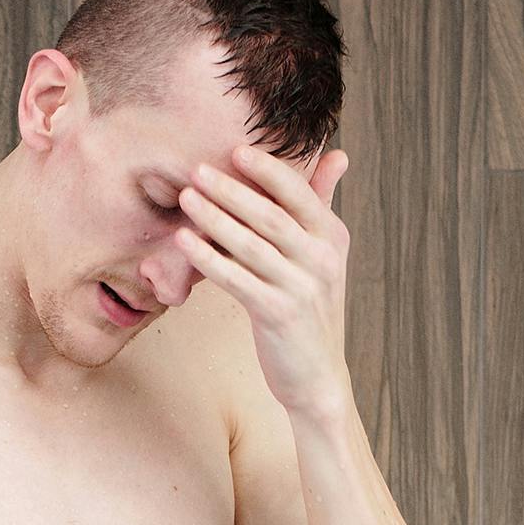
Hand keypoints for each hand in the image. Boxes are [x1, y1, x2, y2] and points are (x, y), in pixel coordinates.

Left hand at [177, 136, 352, 414]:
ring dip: (215, 219)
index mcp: (331, 237)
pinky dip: (209, 259)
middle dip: (232, 190)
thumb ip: (321, 204)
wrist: (316, 374)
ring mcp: (302, 288)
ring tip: (186, 198)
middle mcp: (322, 259)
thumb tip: (338, 155)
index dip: (268, 170)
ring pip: (251, 245)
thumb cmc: (309, 307)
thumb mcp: (321, 254)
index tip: (236, 149)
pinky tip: (184, 243)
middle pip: (271, 216)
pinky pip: (237, 280)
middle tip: (197, 169)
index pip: (300, 193)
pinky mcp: (279, 314)